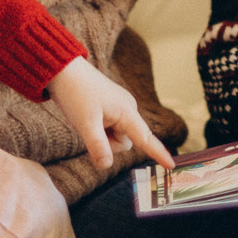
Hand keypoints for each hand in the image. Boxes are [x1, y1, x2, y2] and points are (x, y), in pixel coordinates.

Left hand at [48, 57, 175, 171]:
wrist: (65, 71)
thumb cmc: (76, 94)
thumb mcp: (85, 123)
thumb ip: (97, 146)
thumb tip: (107, 167)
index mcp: (127, 112)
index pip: (146, 138)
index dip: (159, 153)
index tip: (172, 166)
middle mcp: (128, 110)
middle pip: (124, 141)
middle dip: (107, 143)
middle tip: (88, 128)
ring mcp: (120, 109)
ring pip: (116, 136)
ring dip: (102, 136)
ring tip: (87, 119)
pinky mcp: (112, 108)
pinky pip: (110, 128)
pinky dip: (99, 129)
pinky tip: (89, 116)